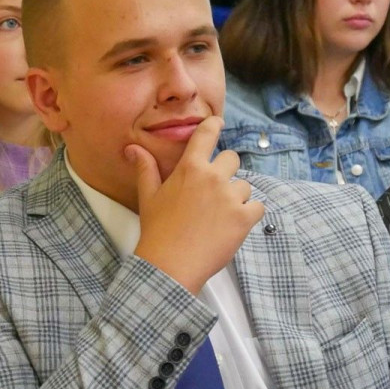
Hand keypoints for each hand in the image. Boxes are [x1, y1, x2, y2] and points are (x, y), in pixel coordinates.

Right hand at [129, 116, 264, 294]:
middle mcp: (213, 177)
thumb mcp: (148, 196)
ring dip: (236, 197)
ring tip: (220, 216)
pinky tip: (233, 225)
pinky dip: (249, 214)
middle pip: (232, 158)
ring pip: (245, 186)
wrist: (170, 265)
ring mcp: (230, 197)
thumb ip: (146, 168)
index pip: (207, 134)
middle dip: (226, 171)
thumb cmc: (157, 230)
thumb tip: (132, 148)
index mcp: (190, 168)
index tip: (219, 123)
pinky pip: (257, 207)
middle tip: (214, 191)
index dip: (215, 125)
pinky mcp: (244, 218)